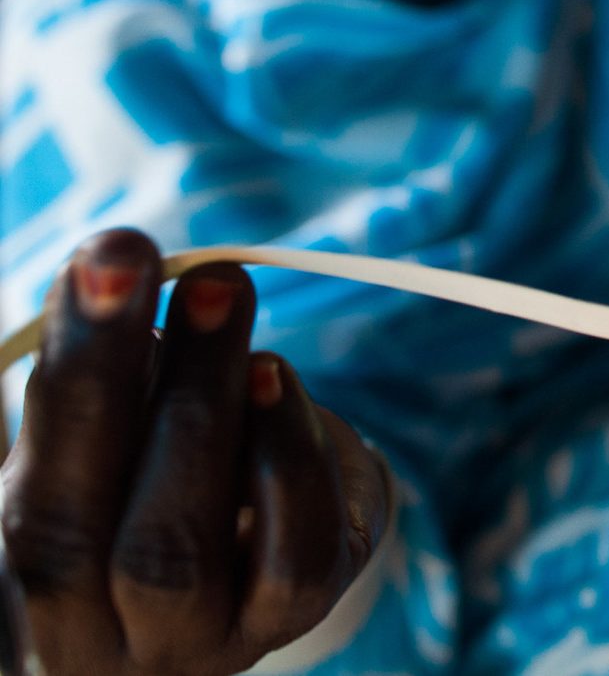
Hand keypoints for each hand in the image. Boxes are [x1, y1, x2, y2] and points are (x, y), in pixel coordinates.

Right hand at [0, 229, 386, 675]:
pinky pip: (286, 551)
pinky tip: (275, 377)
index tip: (100, 261)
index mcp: (22, 585)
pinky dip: (282, 452)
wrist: (266, 534)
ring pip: (170, 548)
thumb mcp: (109, 427)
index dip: (64, 376)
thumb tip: (104, 270)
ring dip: (198, 400)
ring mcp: (190, 644)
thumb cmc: (155, 469)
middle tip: (156, 269)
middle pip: (69, 530)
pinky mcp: (289, 617)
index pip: (17, 501)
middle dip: (109, 375)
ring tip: (220, 294)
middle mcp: (87, 640)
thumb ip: (95, 373)